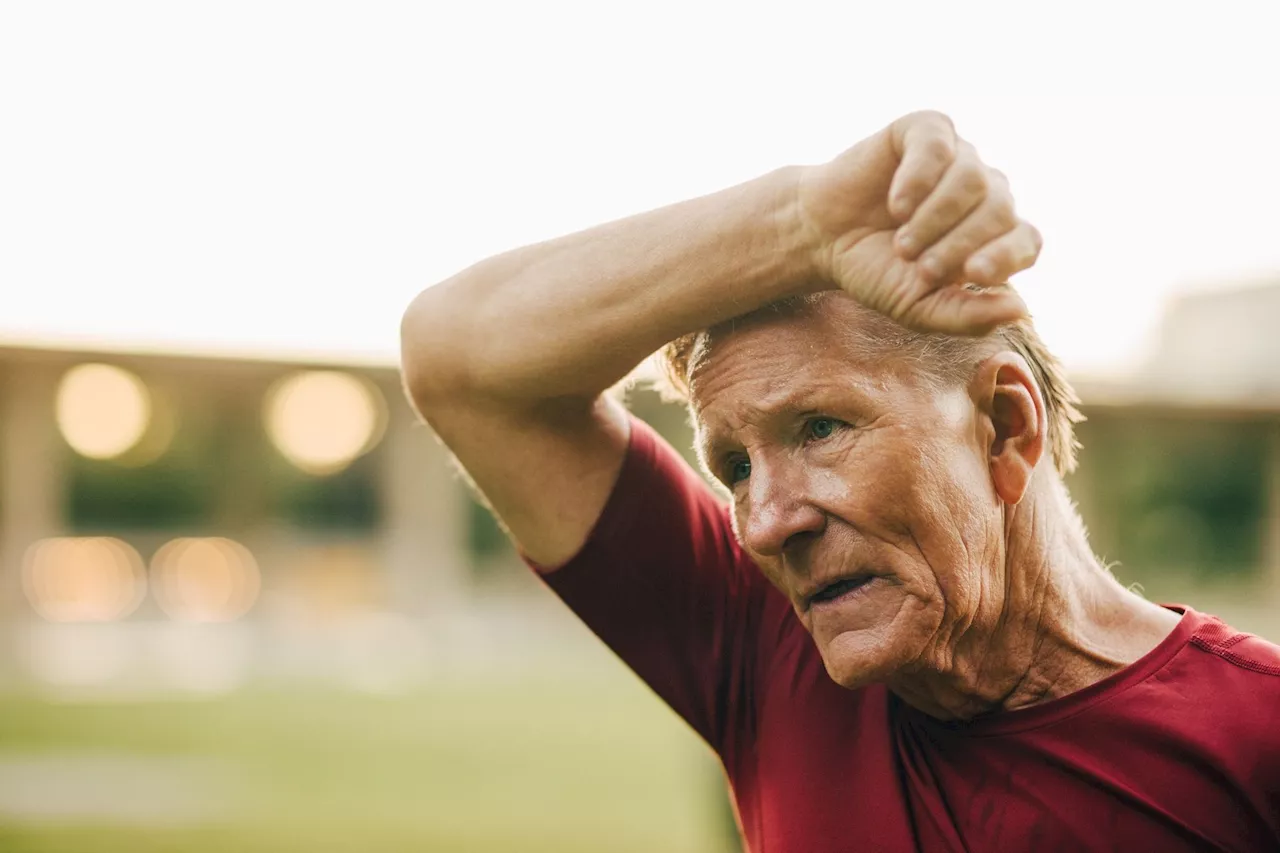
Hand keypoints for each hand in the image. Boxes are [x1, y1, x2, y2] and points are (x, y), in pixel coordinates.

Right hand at [796, 111, 1040, 334]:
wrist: (821, 237)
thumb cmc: (875, 270)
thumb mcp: (917, 307)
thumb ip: (966, 316)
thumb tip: (1019, 311)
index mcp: (991, 235)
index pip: (1025, 240)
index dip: (1006, 255)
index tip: (973, 273)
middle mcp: (983, 191)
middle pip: (1000, 210)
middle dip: (958, 244)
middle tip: (920, 266)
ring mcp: (958, 157)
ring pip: (972, 178)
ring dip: (934, 218)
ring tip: (902, 242)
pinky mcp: (925, 131)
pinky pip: (938, 146)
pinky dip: (918, 179)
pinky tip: (896, 205)